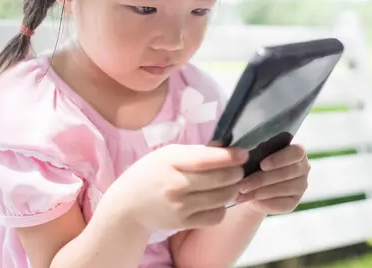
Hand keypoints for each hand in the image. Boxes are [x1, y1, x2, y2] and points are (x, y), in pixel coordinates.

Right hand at [107, 144, 247, 230]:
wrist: (128, 205)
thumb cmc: (151, 173)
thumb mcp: (168, 154)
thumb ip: (196, 152)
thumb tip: (226, 148)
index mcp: (172, 162)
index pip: (207, 159)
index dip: (230, 157)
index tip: (244, 154)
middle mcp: (176, 185)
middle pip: (220, 179)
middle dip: (237, 173)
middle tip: (239, 169)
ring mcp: (180, 206)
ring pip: (222, 198)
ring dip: (232, 190)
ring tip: (231, 184)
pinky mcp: (183, 223)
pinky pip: (216, 216)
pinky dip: (221, 207)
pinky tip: (217, 200)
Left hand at [235, 144, 309, 214]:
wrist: (253, 186)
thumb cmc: (256, 165)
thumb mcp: (256, 156)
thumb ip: (257, 154)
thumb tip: (245, 157)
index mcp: (297, 152)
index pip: (296, 153)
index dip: (279, 159)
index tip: (262, 165)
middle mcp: (303, 168)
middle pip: (286, 173)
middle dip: (262, 179)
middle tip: (243, 184)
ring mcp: (300, 187)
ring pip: (282, 189)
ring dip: (260, 192)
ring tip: (242, 193)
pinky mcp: (294, 202)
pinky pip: (282, 204)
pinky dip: (265, 203)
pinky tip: (251, 201)